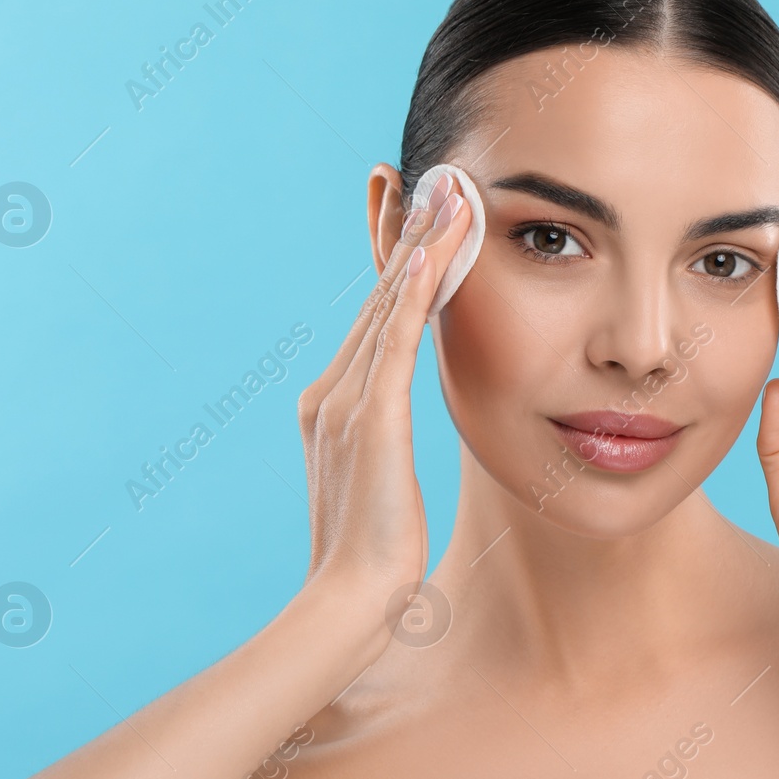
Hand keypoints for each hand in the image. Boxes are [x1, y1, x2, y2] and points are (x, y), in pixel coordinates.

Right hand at [295, 173, 472, 591]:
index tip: (413, 218)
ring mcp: (347, 401)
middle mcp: (333, 392)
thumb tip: (393, 452)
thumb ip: (382, 454)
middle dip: (402, 234)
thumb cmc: (372, 560)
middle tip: (426, 177)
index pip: (376, 320)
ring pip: (388, 306)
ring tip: (444, 193)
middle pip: (377, 297)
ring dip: (418, 247)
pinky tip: (432, 253)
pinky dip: (413, 293)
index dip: (394, 265)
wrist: (348, 601)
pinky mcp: (370, 418)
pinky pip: (396, 341)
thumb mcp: (380, 491)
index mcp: (335, 406)